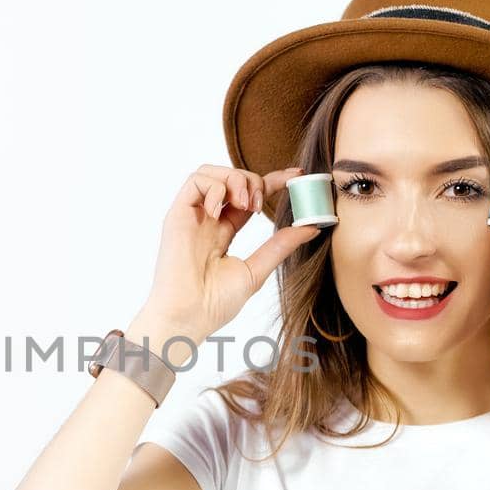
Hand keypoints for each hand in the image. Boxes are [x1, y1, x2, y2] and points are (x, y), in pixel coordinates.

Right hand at [131, 164, 321, 345]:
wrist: (189, 317)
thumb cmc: (215, 303)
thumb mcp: (256, 270)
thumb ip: (280, 246)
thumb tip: (312, 227)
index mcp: (223, 231)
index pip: (249, 195)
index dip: (272, 181)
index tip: (296, 176)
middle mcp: (207, 219)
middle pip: (232, 178)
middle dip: (254, 181)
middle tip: (259, 205)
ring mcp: (192, 216)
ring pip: (211, 172)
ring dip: (235, 179)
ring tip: (244, 204)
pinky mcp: (177, 215)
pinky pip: (195, 181)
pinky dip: (215, 187)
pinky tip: (221, 209)